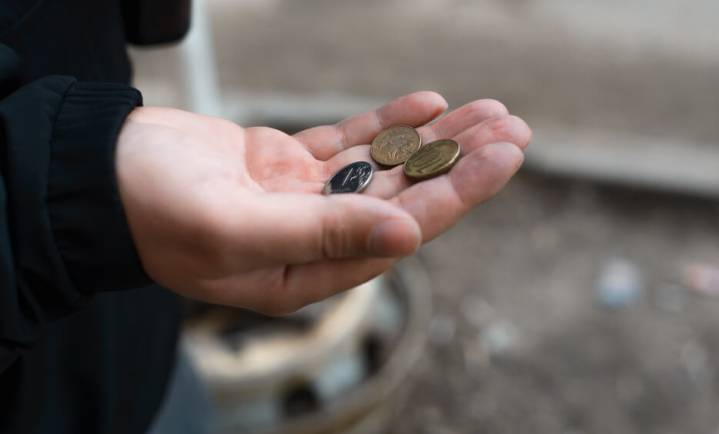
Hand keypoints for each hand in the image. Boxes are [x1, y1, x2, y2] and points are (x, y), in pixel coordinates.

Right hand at [116, 91, 530, 313]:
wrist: (103, 176)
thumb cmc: (156, 212)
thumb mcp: (236, 229)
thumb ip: (321, 235)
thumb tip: (406, 236)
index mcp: (310, 270)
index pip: (401, 229)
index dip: (456, 192)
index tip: (502, 157)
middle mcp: (316, 237)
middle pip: (405, 197)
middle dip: (460, 163)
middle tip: (513, 129)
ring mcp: (305, 197)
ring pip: (386, 166)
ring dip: (435, 140)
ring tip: (487, 113)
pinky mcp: (289, 163)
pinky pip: (351, 142)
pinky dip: (388, 122)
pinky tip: (428, 104)